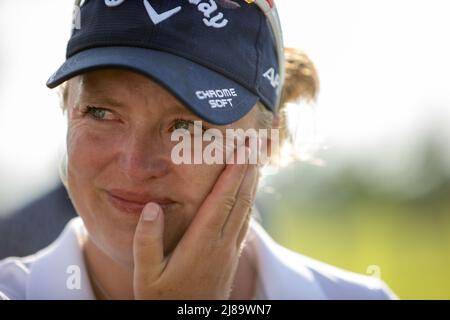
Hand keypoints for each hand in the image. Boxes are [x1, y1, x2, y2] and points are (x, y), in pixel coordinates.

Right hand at [133, 147, 257, 298]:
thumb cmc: (163, 299)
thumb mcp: (145, 274)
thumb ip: (146, 241)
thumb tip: (151, 206)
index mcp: (202, 243)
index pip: (223, 199)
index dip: (234, 173)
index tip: (243, 150)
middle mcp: (222, 243)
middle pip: (241, 199)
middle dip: (249, 168)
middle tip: (256, 143)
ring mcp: (230, 250)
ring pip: (247, 209)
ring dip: (252, 182)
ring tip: (256, 160)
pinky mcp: (232, 256)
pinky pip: (245, 222)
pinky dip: (250, 201)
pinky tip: (250, 193)